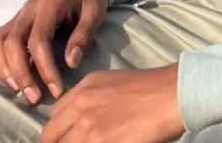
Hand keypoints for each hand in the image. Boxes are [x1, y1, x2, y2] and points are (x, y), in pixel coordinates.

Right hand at [0, 0, 109, 104]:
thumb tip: (71, 63)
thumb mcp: (95, 12)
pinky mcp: (15, 21)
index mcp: (50, 4)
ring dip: (4, 69)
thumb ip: (83, 35)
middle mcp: (29, 8)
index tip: (56, 89)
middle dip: (21, 74)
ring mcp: (19, 14)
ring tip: (20, 90)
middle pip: (12, 43)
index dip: (45, 68)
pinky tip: (10, 75)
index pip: (39, 40)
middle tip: (35, 98)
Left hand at [42, 66, 184, 142]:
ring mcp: (88, 127)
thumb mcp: (113, 84)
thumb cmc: (151, 90)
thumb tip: (80, 125)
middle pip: (50, 137)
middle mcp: (80, 106)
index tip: (67, 141)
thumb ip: (91, 101)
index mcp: (83, 89)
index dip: (58, 135)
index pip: (54, 118)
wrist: (171, 94)